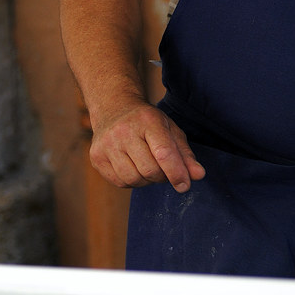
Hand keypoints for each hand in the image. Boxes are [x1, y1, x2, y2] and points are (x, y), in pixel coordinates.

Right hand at [90, 102, 205, 192]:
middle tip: (164, 168)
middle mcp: (124, 130)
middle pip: (149, 170)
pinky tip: (133, 166)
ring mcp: (107, 144)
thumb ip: (185, 154)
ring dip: (147, 180)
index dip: (177, 172)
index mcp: (147, 120)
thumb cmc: (147, 122)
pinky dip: (132, 181)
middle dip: (162, 176)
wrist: (114, 109)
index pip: (163, 152)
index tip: (185, 185)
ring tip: (148, 165)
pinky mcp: (96, 157)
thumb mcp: (170, 130)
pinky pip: (120, 183)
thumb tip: (198, 175)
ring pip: (134, 180)